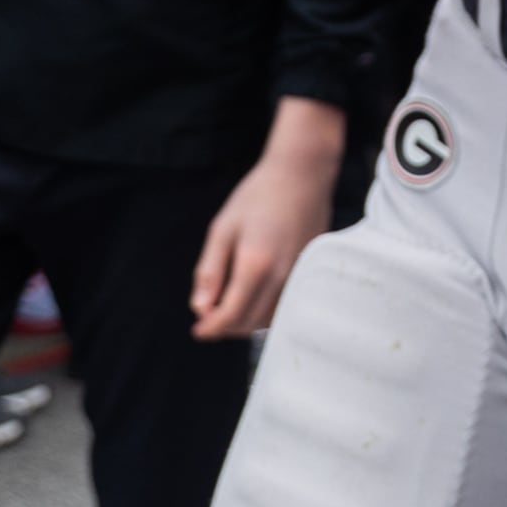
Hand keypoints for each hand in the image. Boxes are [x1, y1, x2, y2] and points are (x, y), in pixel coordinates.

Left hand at [191, 97, 346, 340]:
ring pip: (268, 319)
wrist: (302, 176)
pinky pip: (283, 306)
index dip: (210, 328)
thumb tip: (199, 308)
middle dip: (225, 328)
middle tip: (208, 318)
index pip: (230, 316)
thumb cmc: (258, 197)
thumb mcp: (222, 229)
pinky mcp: (308, 273)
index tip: (197, 330)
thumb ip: (210, 271)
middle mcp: (280, 278)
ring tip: (227, 306)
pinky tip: (252, 296)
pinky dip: (264, 311)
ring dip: (245, 321)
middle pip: (249, 324)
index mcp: (254, 266)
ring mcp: (298, 278)